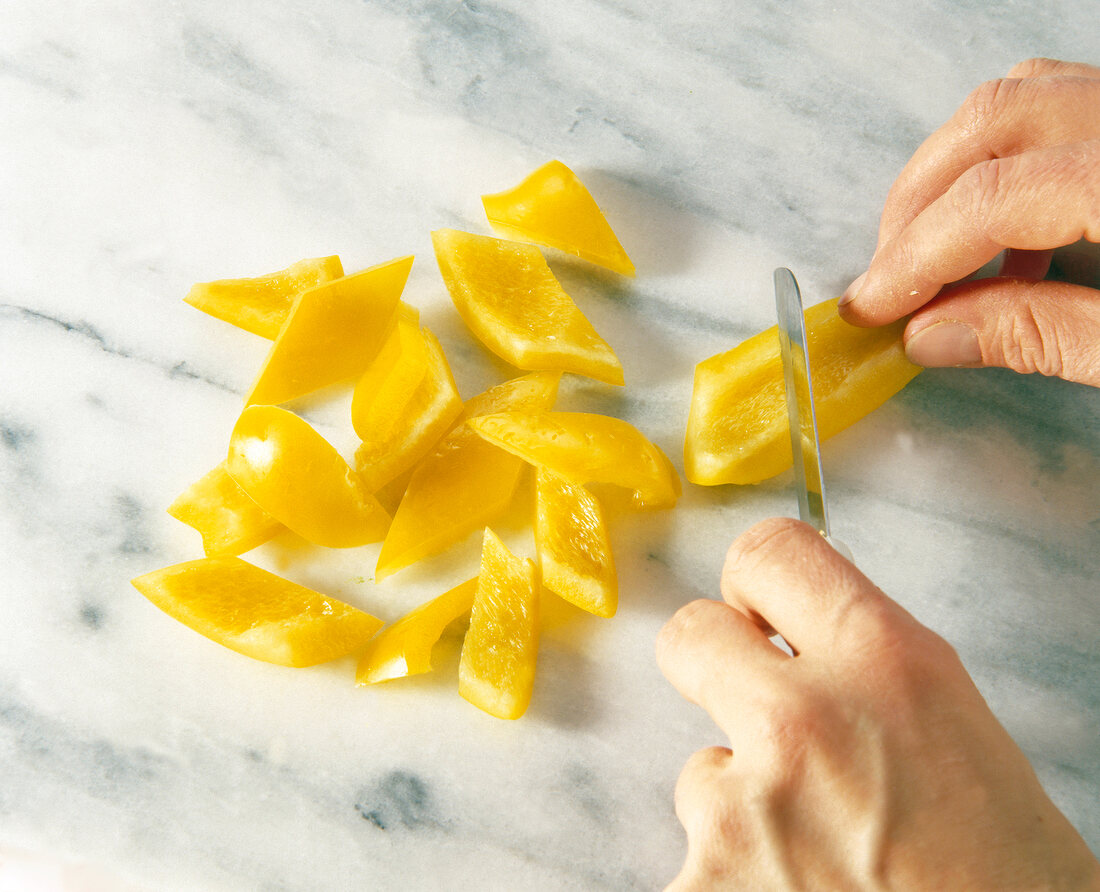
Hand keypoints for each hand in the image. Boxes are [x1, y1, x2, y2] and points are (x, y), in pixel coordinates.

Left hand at [656, 518, 1099, 889]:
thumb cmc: (1008, 877)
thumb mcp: (955, 727)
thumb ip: (871, 665)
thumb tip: (805, 632)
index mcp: (886, 663)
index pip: (769, 552)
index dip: (754, 583)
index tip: (755, 612)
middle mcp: (805, 721)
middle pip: (690, 635)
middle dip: (714, 668)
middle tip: (757, 715)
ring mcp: (746, 809)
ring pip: (700, 768)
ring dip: (742, 802)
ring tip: (819, 850)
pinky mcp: (705, 884)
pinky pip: (695, 855)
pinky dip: (734, 874)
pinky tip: (796, 891)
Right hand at [839, 58, 1099, 386]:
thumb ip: (1043, 336)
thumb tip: (931, 335)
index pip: (991, 199)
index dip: (914, 260)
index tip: (870, 309)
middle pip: (993, 123)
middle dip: (918, 204)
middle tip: (888, 280)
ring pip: (1026, 95)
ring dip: (960, 170)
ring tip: (942, 257)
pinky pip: (1070, 103)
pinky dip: (1017, 157)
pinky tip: (1019, 238)